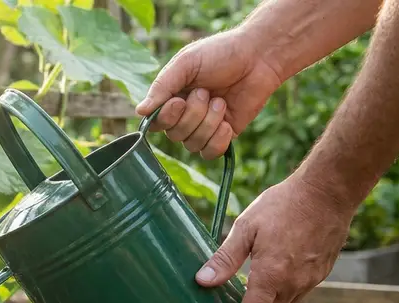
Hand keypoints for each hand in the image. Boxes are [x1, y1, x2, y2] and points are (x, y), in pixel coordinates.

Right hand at [135, 29, 284, 158]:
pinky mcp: (223, 135)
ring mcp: (203, 127)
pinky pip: (210, 152)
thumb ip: (162, 86)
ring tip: (221, 101)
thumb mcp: (185, 63)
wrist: (258, 57)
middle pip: (175, 135)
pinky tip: (227, 122)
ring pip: (192, 144)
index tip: (179, 101)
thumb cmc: (220, 53)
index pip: (155, 123)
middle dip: (193, 115)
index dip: (166, 118)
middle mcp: (184, 116)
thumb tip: (140, 111)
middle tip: (207, 92)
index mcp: (171, 98)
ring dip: (208, 123)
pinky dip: (217, 140)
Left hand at [195, 173, 353, 302]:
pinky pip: (298, 295)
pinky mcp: (321, 273)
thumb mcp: (246, 227)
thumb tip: (203, 281)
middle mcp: (293, 285)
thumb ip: (225, 258)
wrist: (328, 191)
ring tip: (246, 300)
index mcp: (271, 276)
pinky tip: (270, 282)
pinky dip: (281, 297)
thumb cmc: (284, 205)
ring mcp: (311, 280)